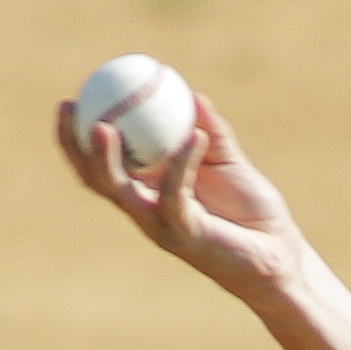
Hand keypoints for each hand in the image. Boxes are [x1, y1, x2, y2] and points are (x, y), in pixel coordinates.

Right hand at [56, 92, 306, 301]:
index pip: (101, 165)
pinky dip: (182, 164)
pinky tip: (194, 136)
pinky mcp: (187, 236)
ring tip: (102, 126)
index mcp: (149, 190)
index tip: (70, 99)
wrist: (280, 254)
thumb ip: (211, 131)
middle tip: (70, 107)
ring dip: (106, 161)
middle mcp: (147, 209)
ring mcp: (162, 225)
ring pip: (121, 193)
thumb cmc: (253, 212)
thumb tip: (193, 95)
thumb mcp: (229, 162)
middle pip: (95, 179)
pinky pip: (176, 195)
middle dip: (73, 146)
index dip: (78, 136)